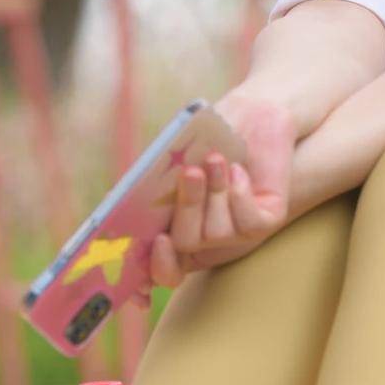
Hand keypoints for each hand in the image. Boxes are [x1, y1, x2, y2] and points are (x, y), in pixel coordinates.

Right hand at [137, 92, 297, 301]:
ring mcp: (236, 233)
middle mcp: (205, 239)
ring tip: (217, 158)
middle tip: (190, 172)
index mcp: (175, 228)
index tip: (158, 241)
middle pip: (185, 245)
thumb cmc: (204, 138)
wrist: (250, 115)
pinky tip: (238, 170)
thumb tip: (120, 205)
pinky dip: (240, 194)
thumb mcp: (171, 160)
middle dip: (187, 207)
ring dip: (215, 191)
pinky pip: (249, 225)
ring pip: (217, 234)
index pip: (163, 270)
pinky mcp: (264, 222)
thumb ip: (149, 187)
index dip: (155, 267)